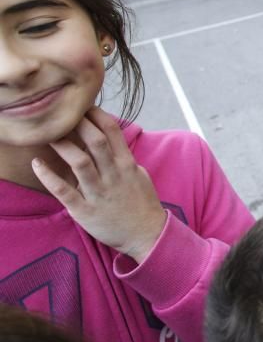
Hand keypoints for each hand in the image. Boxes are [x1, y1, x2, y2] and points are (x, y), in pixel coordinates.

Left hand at [32, 107, 166, 263]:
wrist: (146, 235)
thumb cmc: (142, 204)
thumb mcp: (138, 175)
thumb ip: (123, 158)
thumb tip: (110, 141)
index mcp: (127, 164)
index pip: (112, 131)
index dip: (97, 115)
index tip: (83, 106)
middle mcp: (114, 175)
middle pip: (95, 141)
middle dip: (78, 124)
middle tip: (61, 115)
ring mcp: (99, 193)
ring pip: (80, 163)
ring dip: (62, 146)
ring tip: (48, 135)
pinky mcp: (85, 211)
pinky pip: (65, 191)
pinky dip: (49, 177)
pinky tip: (37, 164)